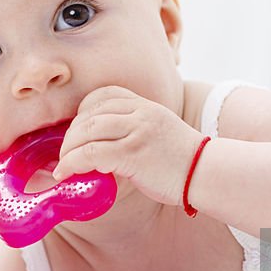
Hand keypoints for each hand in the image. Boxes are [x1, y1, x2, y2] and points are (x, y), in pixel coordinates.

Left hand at [52, 85, 206, 206]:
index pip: (102, 96)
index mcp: (145, 105)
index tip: (76, 134)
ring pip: (85, 132)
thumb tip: (100, 152)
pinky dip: (72, 164)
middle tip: (64, 155)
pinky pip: (91, 154)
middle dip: (70, 136)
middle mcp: (139, 113)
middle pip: (89, 114)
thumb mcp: (158, 134)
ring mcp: (136, 131)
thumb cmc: (182, 162)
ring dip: (67, 151)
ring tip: (63, 166)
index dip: (81, 114)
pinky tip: (66, 174)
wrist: (207, 173)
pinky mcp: (132, 153)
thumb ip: (133, 132)